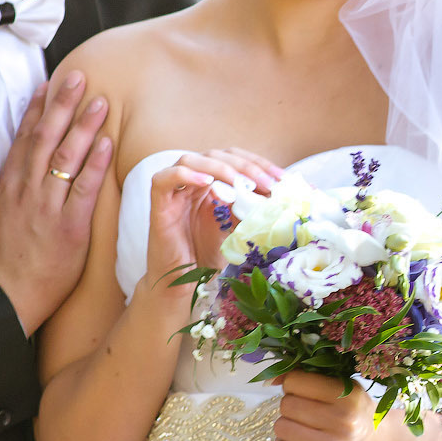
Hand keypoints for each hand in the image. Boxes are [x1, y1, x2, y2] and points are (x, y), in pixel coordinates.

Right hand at [0, 71, 111, 334]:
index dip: (37, 108)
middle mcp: (26, 190)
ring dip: (84, 126)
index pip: (25, 138)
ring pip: (65, 157)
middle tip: (80, 76)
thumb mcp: (8, 214)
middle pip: (45, 138)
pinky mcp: (68, 227)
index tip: (50, 83)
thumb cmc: (12, 258)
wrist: (7, 295)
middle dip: (63, 104)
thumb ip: (22, 188)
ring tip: (101, 101)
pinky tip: (108, 143)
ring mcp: (46, 207)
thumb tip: (38, 165)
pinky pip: (83, 188)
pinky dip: (95, 163)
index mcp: (10, 186)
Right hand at [142, 150, 283, 285]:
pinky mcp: (158, 205)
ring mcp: (174, 192)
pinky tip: (207, 182)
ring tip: (243, 184)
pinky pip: (163, 179)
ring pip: (191, 159)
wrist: (182, 285)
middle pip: (217, 155)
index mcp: (213, 183)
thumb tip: (283, 196)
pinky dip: (185, 175)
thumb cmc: (209, 256)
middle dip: (246, 166)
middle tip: (269, 183)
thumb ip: (253, 208)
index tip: (283, 179)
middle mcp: (193, 182)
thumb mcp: (239, 227)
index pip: (236, 159)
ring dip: (221, 167)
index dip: (259, 164)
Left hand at [274, 370, 437, 440]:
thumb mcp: (346, 390)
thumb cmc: (360, 415)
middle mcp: (342, 423)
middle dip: (291, 405)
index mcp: (348, 397)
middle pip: (287, 404)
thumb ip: (311, 379)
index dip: (295, 385)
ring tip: (305, 429)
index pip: (295, 382)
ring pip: (281, 427)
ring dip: (288, 426)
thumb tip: (270, 379)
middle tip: (306, 412)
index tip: (305, 392)